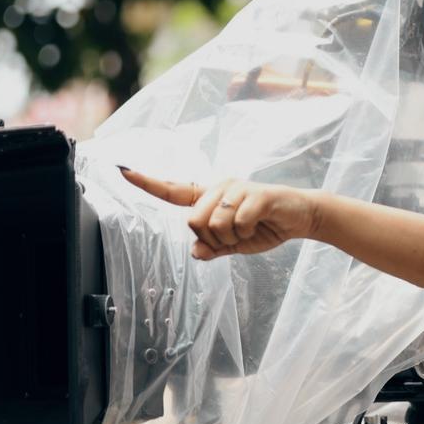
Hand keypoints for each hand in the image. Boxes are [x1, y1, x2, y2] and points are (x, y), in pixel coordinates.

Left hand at [119, 168, 318, 258]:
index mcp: (210, 197)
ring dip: (232, 237)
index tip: (122, 170)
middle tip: (234, 237)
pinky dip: (247, 232)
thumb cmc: (265, 227)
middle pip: (193, 220)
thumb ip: (214, 248)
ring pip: (214, 224)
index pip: (174, 191)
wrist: (300, 218)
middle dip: (213, 239)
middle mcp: (220, 188)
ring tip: (249, 230)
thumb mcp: (236, 244)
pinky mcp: (256, 195)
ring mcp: (238, 189)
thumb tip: (196, 252)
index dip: (148, 183)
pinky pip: (238, 222)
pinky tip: (260, 224)